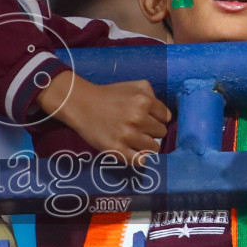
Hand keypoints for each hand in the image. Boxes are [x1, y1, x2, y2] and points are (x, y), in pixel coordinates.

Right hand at [46, 74, 170, 163]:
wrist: (81, 104)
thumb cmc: (109, 95)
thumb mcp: (133, 85)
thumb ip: (151, 94)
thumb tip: (164, 115)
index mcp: (144, 101)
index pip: (165, 117)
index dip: (157, 118)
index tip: (148, 119)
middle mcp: (138, 118)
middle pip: (161, 133)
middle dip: (152, 131)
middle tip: (139, 128)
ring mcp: (127, 136)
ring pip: (154, 148)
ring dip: (147, 145)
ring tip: (136, 140)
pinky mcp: (117, 149)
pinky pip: (139, 160)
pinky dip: (140, 159)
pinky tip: (135, 153)